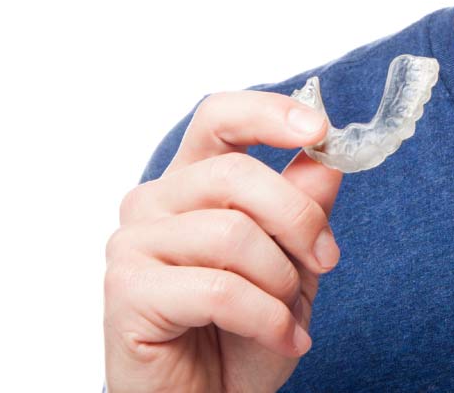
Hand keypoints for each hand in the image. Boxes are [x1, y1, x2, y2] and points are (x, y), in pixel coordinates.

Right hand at [104, 90, 343, 392]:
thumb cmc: (240, 337)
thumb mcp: (292, 265)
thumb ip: (303, 208)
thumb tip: (326, 160)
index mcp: (190, 183)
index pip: (218, 117)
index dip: (268, 114)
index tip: (318, 129)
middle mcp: (153, 203)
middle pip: (235, 173)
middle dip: (298, 217)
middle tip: (326, 260)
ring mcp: (133, 246)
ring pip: (232, 233)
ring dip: (281, 280)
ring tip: (290, 315)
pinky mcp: (127, 293)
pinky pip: (219, 289)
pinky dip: (266, 318)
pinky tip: (283, 340)